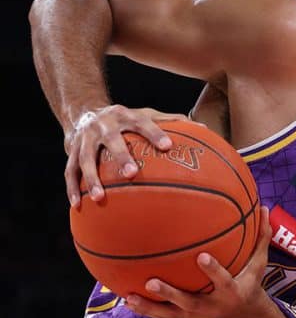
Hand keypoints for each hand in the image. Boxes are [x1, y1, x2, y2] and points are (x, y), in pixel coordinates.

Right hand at [65, 105, 190, 206]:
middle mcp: (103, 125)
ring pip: (84, 158)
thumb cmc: (126, 121)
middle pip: (111, 140)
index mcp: (125, 116)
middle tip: (132, 174)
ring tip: (100, 198)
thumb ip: (171, 122)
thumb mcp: (145, 115)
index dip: (154, 133)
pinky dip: (73, 188)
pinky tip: (79, 205)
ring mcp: (84, 138)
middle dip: (121, 156)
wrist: (84, 111)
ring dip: (91, 178)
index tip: (168, 146)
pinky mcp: (70, 151)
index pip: (142, 122)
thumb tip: (204, 129)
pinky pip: (69, 171)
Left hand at [125, 207, 272, 317]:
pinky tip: (126, 299)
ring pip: (170, 313)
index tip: (201, 256)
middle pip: (189, 301)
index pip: (222, 280)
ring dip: (150, 306)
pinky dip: (145, 309)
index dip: (212, 270)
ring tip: (130, 296)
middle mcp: (212, 306)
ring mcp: (196, 315)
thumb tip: (267, 208)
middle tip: (151, 281)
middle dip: (170, 293)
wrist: (244, 314)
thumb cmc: (249, 281)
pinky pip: (163, 315)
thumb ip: (262, 237)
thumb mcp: (259, 264)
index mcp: (231, 291)